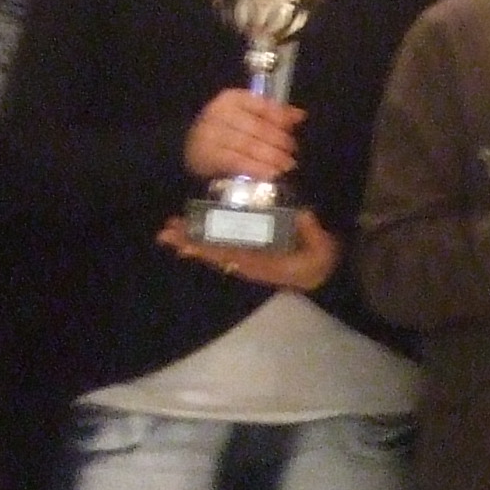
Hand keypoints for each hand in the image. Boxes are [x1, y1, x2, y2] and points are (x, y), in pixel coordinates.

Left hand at [160, 208, 338, 292]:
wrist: (324, 276)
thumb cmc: (321, 260)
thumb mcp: (322, 249)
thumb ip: (312, 232)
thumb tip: (301, 213)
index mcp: (263, 262)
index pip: (230, 253)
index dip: (207, 247)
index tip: (186, 243)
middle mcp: (249, 262)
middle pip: (214, 252)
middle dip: (190, 242)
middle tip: (164, 234)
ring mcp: (246, 260)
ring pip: (213, 251)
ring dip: (191, 241)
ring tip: (170, 232)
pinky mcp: (247, 255)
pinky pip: (220, 250)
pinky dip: (203, 243)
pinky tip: (188, 238)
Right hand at [185, 88, 302, 184]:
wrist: (190, 151)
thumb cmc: (225, 132)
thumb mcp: (246, 117)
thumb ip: (272, 115)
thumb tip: (300, 115)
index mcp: (231, 99)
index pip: (261, 104)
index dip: (280, 115)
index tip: (295, 124)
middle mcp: (219, 113)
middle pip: (257, 127)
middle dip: (279, 140)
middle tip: (292, 151)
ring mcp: (211, 135)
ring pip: (249, 145)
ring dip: (271, 157)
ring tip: (286, 165)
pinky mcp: (208, 156)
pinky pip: (237, 162)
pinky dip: (257, 169)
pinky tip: (271, 174)